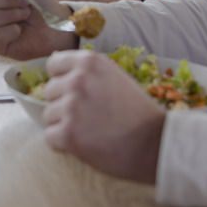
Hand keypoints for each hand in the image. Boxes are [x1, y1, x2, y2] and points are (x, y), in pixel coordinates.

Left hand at [41, 49, 163, 182]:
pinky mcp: (68, 133)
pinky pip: (50, 137)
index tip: (78, 94)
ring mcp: (71, 106)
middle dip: (64, 105)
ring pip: (49, 115)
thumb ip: (86, 71)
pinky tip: (85, 144)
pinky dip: (63, 144)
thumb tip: (54, 62)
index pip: (53, 66)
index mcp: (89, 61)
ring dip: (64, 125)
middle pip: (49, 92)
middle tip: (91, 117)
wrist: (157, 145)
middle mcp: (77, 79)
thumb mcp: (114, 77)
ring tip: (91, 131)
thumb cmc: (138, 113)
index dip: (63, 81)